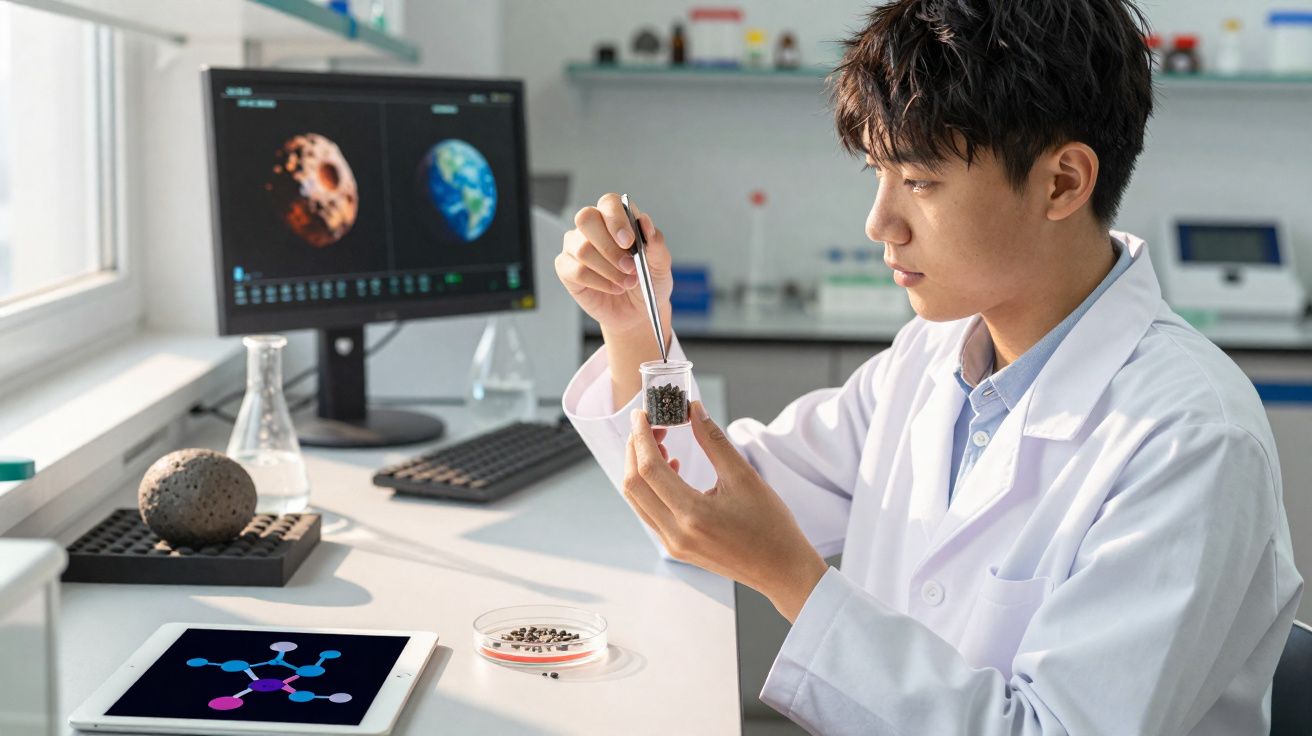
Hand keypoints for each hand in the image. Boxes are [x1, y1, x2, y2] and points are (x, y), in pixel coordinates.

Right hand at [555, 193, 672, 336]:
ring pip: (582, 249)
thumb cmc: (649, 282)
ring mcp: (576, 247)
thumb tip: (645, 221)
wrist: (639, 311)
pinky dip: (599, 282)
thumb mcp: (661, 264)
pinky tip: (613, 288)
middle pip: (586, 219)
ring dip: (609, 270)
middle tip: (629, 266)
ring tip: (627, 282)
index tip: (629, 241)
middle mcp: (593, 228)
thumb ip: (656, 242)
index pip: (609, 203)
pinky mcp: (566, 268)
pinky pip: (575, 270)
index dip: (616, 219)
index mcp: (617, 218)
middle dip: (609, 246)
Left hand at [623, 401, 828, 622]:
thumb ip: (714, 441)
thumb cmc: (770, 525)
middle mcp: (676, 534)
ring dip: (640, 467)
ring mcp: (673, 545)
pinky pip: (649, 512)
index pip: (649, 469)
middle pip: (634, 485)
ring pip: (637, 500)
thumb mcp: (744, 477)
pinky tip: (671, 468)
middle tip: (649, 424)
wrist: (781, 570)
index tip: (642, 414)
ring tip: (659, 442)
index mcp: (693, 515)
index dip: (641, 437)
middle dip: (635, 449)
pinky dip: (651, 487)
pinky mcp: (676, 548)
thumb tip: (694, 409)